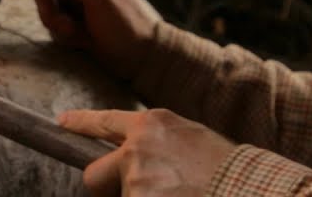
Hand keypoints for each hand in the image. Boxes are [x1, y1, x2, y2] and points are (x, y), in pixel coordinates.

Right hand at [33, 0, 160, 81]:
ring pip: (48, 11)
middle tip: (67, 28)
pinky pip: (55, 27)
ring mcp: (78, 5)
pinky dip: (64, 36)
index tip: (53, 10)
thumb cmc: (124, 23)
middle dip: (52, 13)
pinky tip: (82, 41)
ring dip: (58, 27)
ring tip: (77, 36)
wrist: (140, 58)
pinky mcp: (76, 24)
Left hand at [59, 108, 235, 196]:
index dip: (81, 124)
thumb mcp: (192, 139)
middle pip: (93, 175)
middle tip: (134, 193)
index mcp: (152, 124)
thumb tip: (138, 158)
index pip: (105, 122)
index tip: (62, 123)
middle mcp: (137, 149)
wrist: (249, 187)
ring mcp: (137, 181)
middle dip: (104, 188)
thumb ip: (159, 144)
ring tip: (181, 195)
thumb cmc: (229, 168)